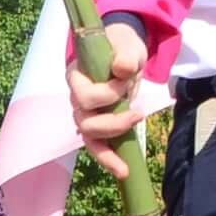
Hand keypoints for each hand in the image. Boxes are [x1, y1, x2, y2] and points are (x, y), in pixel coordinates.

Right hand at [69, 22, 158, 177]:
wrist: (123, 51)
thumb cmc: (121, 46)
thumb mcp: (127, 44)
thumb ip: (124, 55)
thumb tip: (122, 69)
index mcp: (77, 75)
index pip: (84, 95)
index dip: (106, 94)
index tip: (126, 80)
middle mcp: (76, 98)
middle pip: (85, 121)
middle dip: (112, 123)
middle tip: (138, 113)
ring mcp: (86, 114)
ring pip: (89, 139)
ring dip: (109, 150)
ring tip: (128, 160)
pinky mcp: (98, 125)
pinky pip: (98, 147)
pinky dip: (109, 160)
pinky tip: (123, 171)